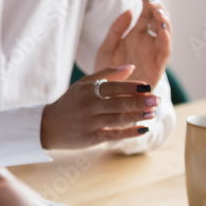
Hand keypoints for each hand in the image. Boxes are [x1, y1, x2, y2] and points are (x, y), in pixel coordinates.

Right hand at [41, 65, 159, 148]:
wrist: (48, 125)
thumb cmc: (70, 102)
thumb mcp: (84, 84)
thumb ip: (107, 75)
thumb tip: (131, 67)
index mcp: (87, 90)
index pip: (114, 87)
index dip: (132, 87)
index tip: (148, 87)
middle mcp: (88, 105)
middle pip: (119, 103)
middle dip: (140, 102)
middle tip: (157, 100)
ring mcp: (89, 122)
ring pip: (119, 119)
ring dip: (138, 116)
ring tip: (153, 113)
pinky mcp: (90, 138)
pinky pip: (114, 135)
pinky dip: (130, 132)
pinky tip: (143, 129)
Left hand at [94, 0, 172, 88]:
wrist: (107, 97)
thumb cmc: (106, 73)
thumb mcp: (106, 48)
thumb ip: (116, 30)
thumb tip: (129, 10)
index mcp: (136, 35)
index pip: (146, 15)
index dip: (148, 3)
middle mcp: (148, 43)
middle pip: (159, 21)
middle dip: (158, 9)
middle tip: (152, 0)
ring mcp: (153, 54)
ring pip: (166, 33)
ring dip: (165, 21)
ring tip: (158, 11)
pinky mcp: (157, 66)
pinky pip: (165, 51)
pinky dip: (166, 39)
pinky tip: (161, 29)